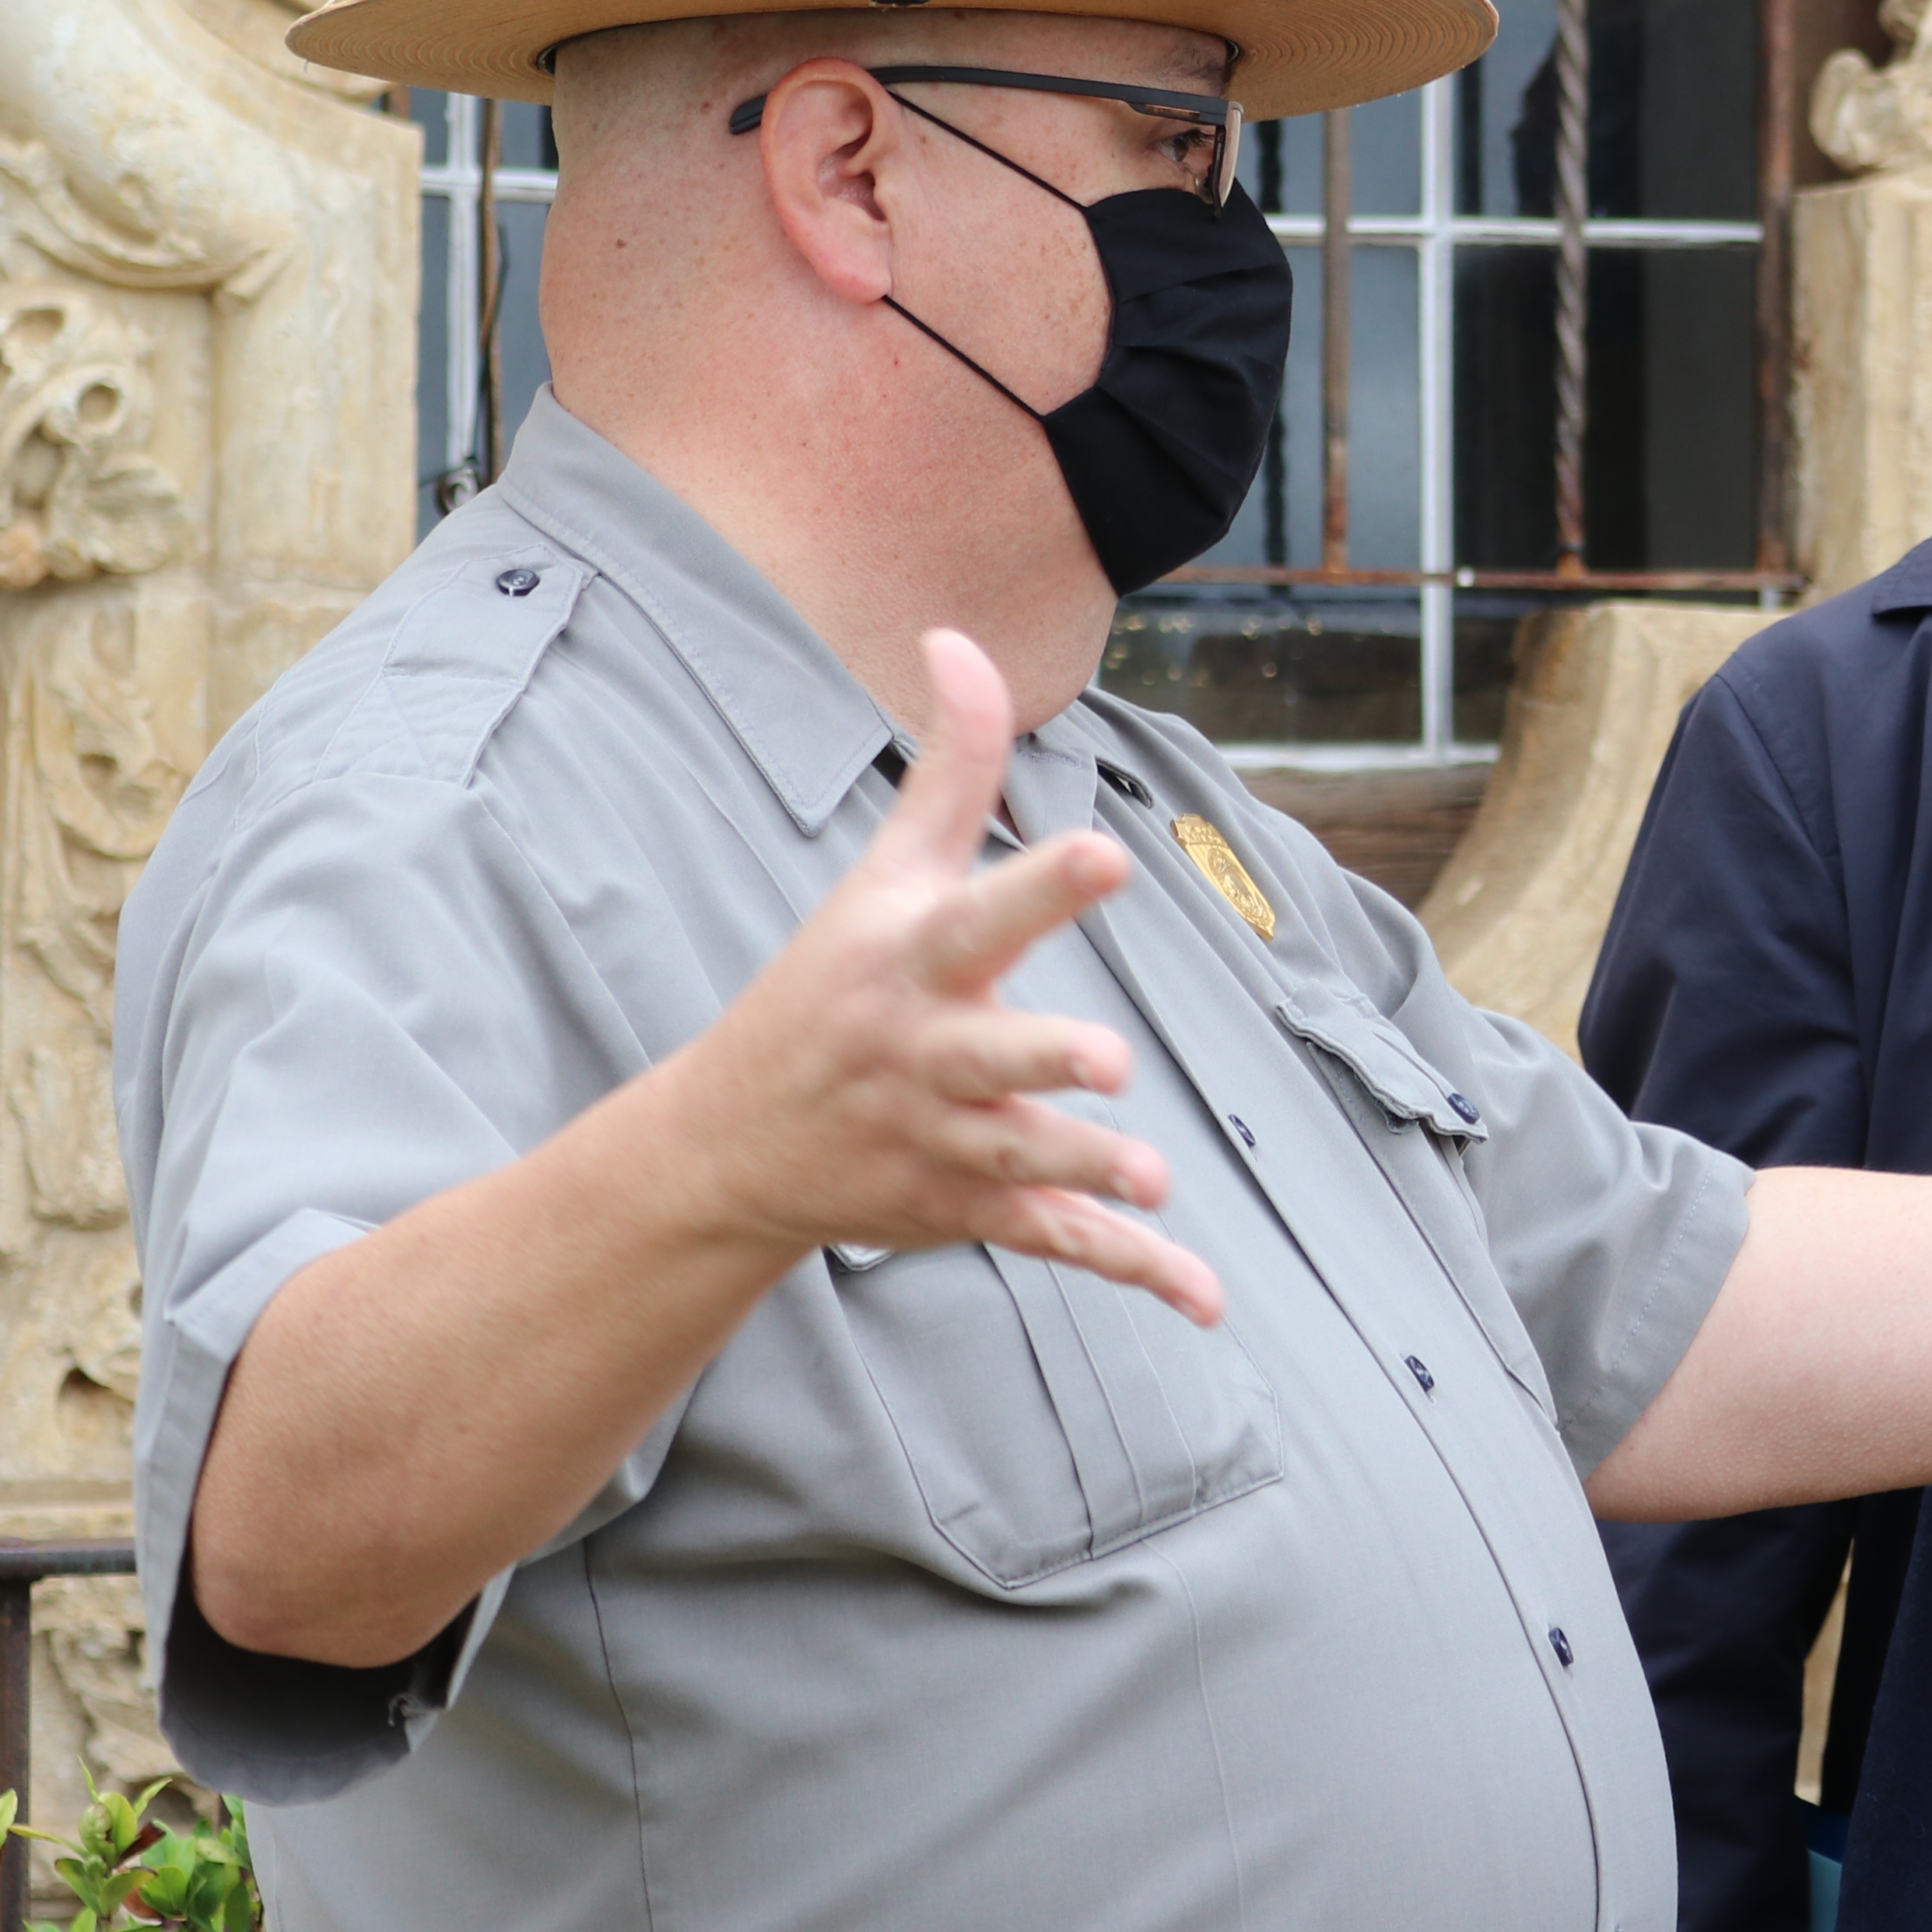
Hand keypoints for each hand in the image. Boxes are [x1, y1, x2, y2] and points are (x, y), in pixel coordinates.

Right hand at [661, 629, 1223, 1321]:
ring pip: (1025, 1158)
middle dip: (1042, 1060)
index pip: (979, 915)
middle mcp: (925, 1054)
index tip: (1103, 854)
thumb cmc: (827, 988)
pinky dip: (1132, 1271)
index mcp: (911, 963)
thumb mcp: (882, 877)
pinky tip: (1203, 1295)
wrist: (727, 1147)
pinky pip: (1057, 1240)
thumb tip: (958, 635)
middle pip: (991, 1056)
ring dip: (1086, 1170)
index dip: (1042, 887)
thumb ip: (948, 767)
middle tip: (1106, 1057)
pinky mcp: (968, 1206)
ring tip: (1148, 1178)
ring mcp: (944, 1138)